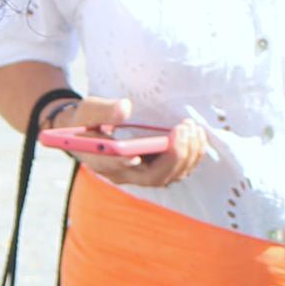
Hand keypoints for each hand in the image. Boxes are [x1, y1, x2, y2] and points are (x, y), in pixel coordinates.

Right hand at [46, 93, 204, 189]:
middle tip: (183, 129)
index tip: (139, 153)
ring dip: (187, 155)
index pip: (118, 168)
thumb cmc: (88, 120)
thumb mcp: (89, 110)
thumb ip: (104, 110)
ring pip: (169, 176)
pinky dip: (190, 155)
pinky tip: (196, 135)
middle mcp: (124, 174)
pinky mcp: (154, 168)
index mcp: (102, 161)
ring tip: (193, 129)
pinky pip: (177, 170)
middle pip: (153, 177)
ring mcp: (141, 174)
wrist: (91, 130)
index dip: (130, 163)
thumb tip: (125, 107)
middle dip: (174, 155)